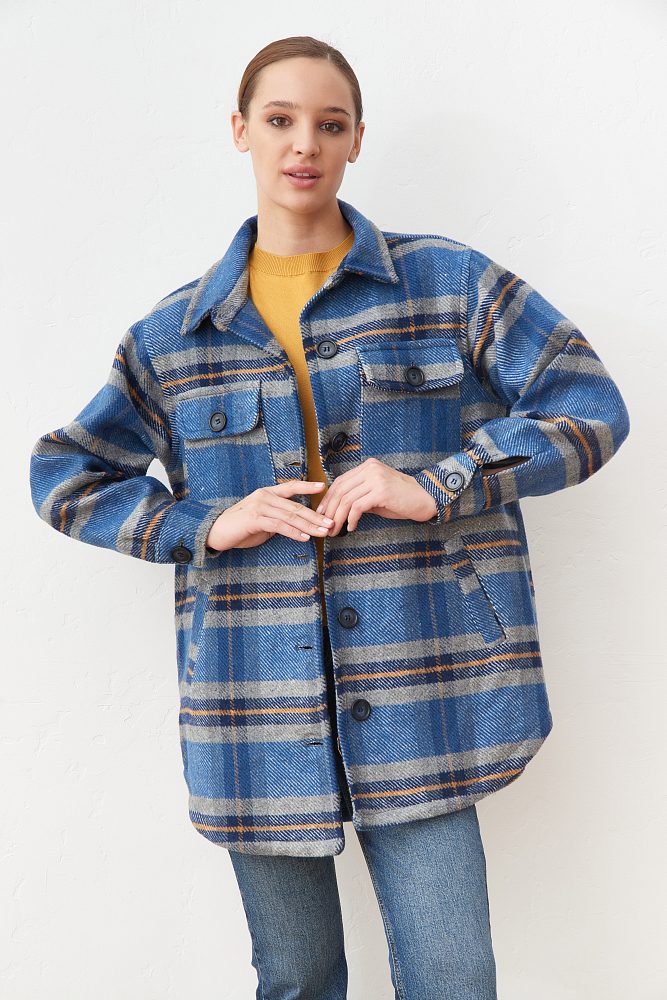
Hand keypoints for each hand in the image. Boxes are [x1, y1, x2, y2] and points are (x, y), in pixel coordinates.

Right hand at [204, 480, 334, 552]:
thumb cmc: (241, 527)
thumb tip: (299, 525)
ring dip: (309, 525)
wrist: (217, 532)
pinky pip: (280, 525)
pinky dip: (294, 532)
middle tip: (331, 523)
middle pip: (296, 506)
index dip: (308, 486)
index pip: (291, 487)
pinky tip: (305, 537)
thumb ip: (279, 518)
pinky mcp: (256, 519)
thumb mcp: (263, 520)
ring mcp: (260, 506)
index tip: (324, 487)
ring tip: (323, 532)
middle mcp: (265, 496)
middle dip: (316, 516)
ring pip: (291, 516)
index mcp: (267, 493)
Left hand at [314, 458, 437, 534]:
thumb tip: (338, 509)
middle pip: (340, 490)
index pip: (340, 481)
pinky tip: (351, 527)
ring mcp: (376, 479)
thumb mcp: (376, 495)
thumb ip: (359, 497)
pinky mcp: (381, 491)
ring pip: (347, 499)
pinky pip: (358, 507)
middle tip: (326, 526)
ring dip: (338, 518)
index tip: (322, 512)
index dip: (328, 498)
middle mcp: (370, 469)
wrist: (426, 499)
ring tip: (336, 530)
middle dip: (330, 510)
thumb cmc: (402, 500)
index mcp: (368, 467)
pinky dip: (352, 519)